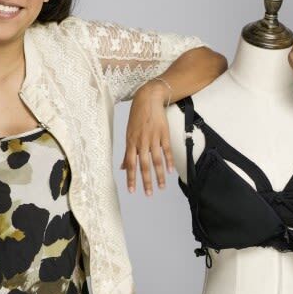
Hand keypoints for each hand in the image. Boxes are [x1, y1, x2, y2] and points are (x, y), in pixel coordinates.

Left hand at [121, 81, 173, 195]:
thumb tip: (122, 167)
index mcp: (131, 142)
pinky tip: (170, 171)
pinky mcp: (164, 134)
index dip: (131, 178)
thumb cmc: (137, 116)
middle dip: (146, 181)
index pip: (130, 164)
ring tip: (161, 187)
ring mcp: (153, 138)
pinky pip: (166, 150)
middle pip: (143, 165)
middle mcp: (141, 142)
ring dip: (159, 175)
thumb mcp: (129, 133)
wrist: (148, 98)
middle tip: (148, 194)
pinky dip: (169, 162)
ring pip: (156, 160)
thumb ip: (127, 151)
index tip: (132, 191)